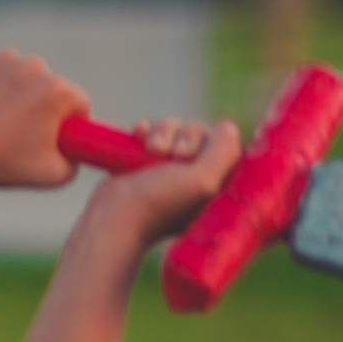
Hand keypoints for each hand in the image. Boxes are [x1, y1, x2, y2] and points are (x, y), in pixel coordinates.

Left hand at [0, 49, 90, 190]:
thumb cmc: (1, 163)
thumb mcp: (54, 176)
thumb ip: (77, 161)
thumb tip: (75, 150)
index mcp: (58, 91)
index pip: (81, 104)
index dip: (72, 125)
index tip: (55, 139)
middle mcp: (34, 67)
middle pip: (51, 87)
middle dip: (43, 108)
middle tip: (23, 135)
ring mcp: (3, 60)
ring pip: (21, 76)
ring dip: (16, 94)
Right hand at [86, 118, 242, 246]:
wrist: (115, 213)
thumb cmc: (159, 204)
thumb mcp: (203, 181)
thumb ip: (224, 152)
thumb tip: (228, 128)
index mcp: (217, 187)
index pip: (228, 146)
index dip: (213, 142)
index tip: (195, 158)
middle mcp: (197, 176)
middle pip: (202, 132)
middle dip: (186, 137)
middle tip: (174, 157)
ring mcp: (172, 167)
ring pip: (178, 127)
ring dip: (164, 133)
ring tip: (151, 151)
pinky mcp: (148, 159)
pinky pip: (155, 129)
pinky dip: (148, 131)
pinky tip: (140, 139)